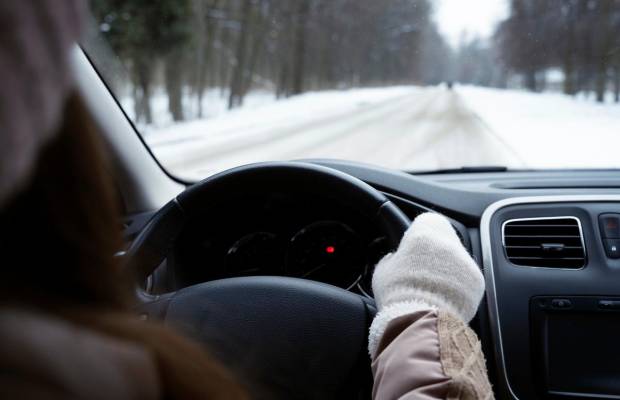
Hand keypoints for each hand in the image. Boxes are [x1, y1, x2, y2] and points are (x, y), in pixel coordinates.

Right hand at [368, 212, 484, 354]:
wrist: (421, 320)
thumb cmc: (397, 293)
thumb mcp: (384, 270)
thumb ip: (392, 258)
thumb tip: (395, 258)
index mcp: (425, 232)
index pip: (426, 221)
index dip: (418, 234)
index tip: (412, 248)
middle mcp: (449, 242)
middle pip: (445, 239)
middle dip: (436, 252)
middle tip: (422, 270)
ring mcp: (467, 261)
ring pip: (457, 259)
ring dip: (448, 269)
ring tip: (432, 288)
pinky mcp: (478, 281)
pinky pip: (467, 278)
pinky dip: (459, 286)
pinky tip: (444, 297)